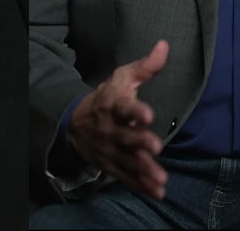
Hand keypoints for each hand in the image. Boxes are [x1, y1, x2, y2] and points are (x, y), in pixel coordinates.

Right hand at [67, 40, 170, 198]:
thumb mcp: (122, 79)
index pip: (123, 108)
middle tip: (156, 146)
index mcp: (113, 106)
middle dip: (140, 142)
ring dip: (144, 170)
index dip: (135, 111)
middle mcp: (110, 130)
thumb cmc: (106, 97)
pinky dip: (141, 186)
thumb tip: (164, 46)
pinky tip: (157, 193)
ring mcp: (110, 150)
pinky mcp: (111, 165)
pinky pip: (126, 177)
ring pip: (127, 161)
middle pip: (126, 137)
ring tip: (160, 178)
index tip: (148, 114)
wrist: (75, 123)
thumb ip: (145, 67)